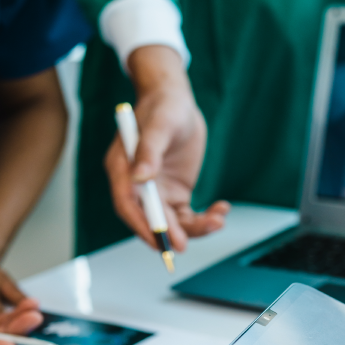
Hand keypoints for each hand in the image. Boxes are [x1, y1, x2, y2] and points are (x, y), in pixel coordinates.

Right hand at [105, 45, 229, 251]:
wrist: (177, 101)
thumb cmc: (164, 107)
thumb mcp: (160, 124)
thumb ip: (149, 150)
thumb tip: (141, 177)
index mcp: (123, 169)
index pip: (127, 204)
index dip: (142, 224)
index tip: (158, 240)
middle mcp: (137, 186)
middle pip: (150, 218)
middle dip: (170, 232)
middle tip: (187, 243)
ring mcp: (157, 192)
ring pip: (172, 221)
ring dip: (193, 228)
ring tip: (217, 220)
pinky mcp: (174, 194)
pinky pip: (187, 215)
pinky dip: (204, 217)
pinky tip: (221, 209)